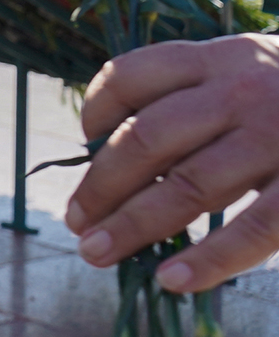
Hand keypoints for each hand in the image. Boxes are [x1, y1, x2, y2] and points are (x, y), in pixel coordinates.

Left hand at [71, 34, 278, 292]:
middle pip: (146, 139)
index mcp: (224, 57)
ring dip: (133, 225)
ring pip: (188, 187)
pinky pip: (254, 228)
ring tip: (95, 253)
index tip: (85, 140)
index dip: (98, 108)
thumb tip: (121, 147)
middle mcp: (245, 90)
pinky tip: (173, 279)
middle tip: (76, 221)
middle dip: (101, 185)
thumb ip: (206, 93)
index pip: (134, 74)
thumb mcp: (263, 69)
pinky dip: (208, 258)